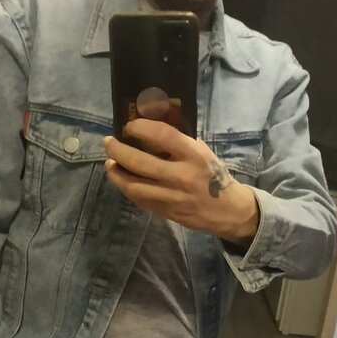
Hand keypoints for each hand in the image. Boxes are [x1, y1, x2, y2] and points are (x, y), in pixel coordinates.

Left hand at [103, 121, 259, 245]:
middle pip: (139, 162)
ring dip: (116, 173)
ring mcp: (171, 196)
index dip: (141, 127)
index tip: (129, 126)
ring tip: (109, 163)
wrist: (227, 210)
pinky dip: (127, 187)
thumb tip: (149, 129)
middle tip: (109, 143)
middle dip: (117, 150)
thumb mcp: (202, 153)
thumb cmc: (214, 176)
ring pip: (133, 185)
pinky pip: (139, 199)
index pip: (162, 135)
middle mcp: (181, 176)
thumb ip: (179, 143)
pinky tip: (122, 179)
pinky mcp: (165, 211)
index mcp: (194, 155)